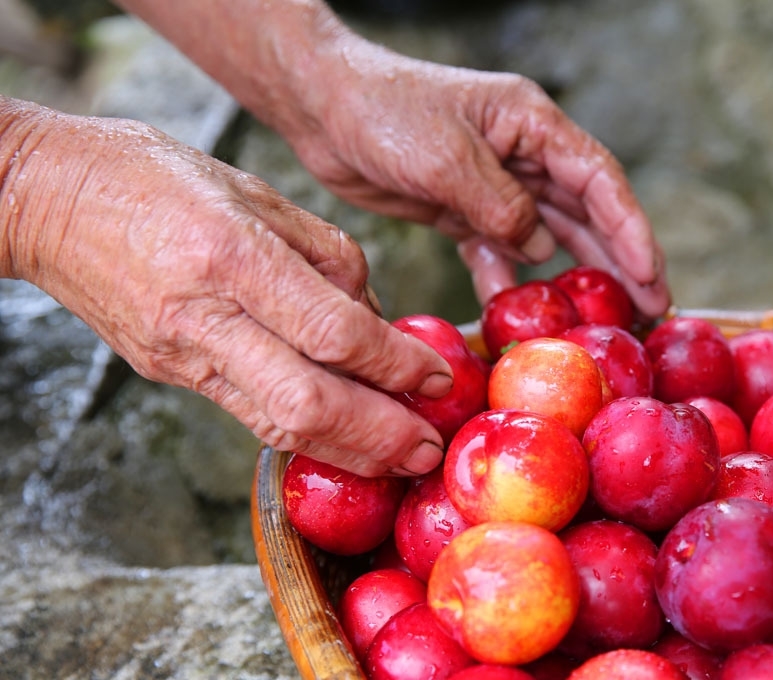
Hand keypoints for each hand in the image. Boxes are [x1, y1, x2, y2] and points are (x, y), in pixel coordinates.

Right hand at [2, 99, 451, 476]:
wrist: (41, 198)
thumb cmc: (150, 175)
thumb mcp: (253, 189)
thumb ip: (326, 255)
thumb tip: (375, 317)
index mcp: (233, 255)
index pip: (335, 332)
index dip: (397, 364)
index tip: (439, 374)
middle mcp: (205, 316)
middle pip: (309, 402)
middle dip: (380, 435)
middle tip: (428, 446)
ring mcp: (182, 353)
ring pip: (277, 424)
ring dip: (348, 451)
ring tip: (399, 456)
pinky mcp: (169, 372)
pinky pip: (249, 414)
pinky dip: (304, 433)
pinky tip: (344, 437)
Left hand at [277, 36, 671, 317]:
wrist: (320, 107)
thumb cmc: (383, 111)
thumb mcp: (448, 158)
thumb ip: (501, 205)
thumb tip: (539, 250)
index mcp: (531, 124)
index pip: (599, 180)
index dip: (631, 230)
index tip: (653, 275)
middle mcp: (522, 153)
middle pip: (587, 212)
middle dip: (621, 261)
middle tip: (652, 309)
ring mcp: (494, 183)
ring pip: (549, 235)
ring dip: (574, 275)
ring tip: (604, 319)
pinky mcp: (463, 209)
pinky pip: (501, 250)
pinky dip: (510, 279)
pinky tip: (520, 311)